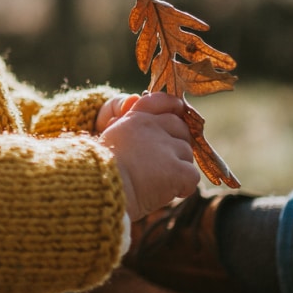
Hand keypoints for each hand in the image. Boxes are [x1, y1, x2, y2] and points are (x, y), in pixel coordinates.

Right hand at [96, 93, 198, 219]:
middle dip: (178, 145)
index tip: (178, 112)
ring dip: (178, 168)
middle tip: (164, 163)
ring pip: (187, 154)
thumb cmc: (100, 171)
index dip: (173, 107)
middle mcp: (152, 127)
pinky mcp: (177, 169)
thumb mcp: (109, 138)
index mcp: (134, 119)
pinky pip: (192, 176)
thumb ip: (124, 121)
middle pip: (181, 129)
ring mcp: (166, 147)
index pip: (162, 101)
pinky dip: (183, 187)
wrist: (100, 190)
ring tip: (158, 181)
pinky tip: (167, 192)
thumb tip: (135, 100)